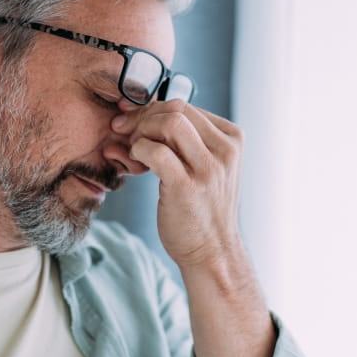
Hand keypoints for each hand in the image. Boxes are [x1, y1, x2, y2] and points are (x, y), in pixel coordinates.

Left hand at [111, 99, 243, 267]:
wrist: (212, 251)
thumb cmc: (203, 208)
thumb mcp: (208, 166)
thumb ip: (188, 139)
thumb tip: (145, 111)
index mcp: (232, 138)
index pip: (186, 105)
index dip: (153, 109)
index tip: (133, 121)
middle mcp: (225, 150)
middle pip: (177, 109)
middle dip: (143, 116)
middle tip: (124, 131)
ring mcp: (209, 169)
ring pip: (169, 123)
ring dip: (142, 130)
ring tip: (133, 148)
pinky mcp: (187, 187)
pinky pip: (155, 151)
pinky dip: (138, 150)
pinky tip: (136, 162)